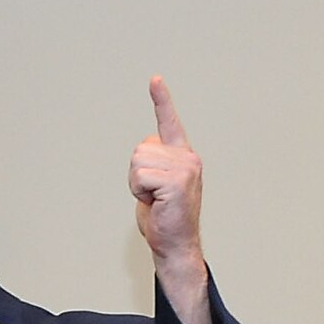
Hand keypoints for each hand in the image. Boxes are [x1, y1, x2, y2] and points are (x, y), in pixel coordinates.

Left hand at [129, 76, 212, 323]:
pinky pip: (141, 177)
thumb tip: (143, 152)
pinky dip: (140, 192)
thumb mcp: (154, 185)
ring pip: (137, 163)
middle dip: (136, 175)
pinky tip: (156, 203)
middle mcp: (187, 156)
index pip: (169, 122)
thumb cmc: (163, 217)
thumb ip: (151, 164)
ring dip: (137, 185)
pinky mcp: (178, 181)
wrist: (175, 244)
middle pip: (139, 150)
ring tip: (154, 199)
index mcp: (181, 155)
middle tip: (152, 195)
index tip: (155, 79)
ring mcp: (186, 167)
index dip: (161, 100)